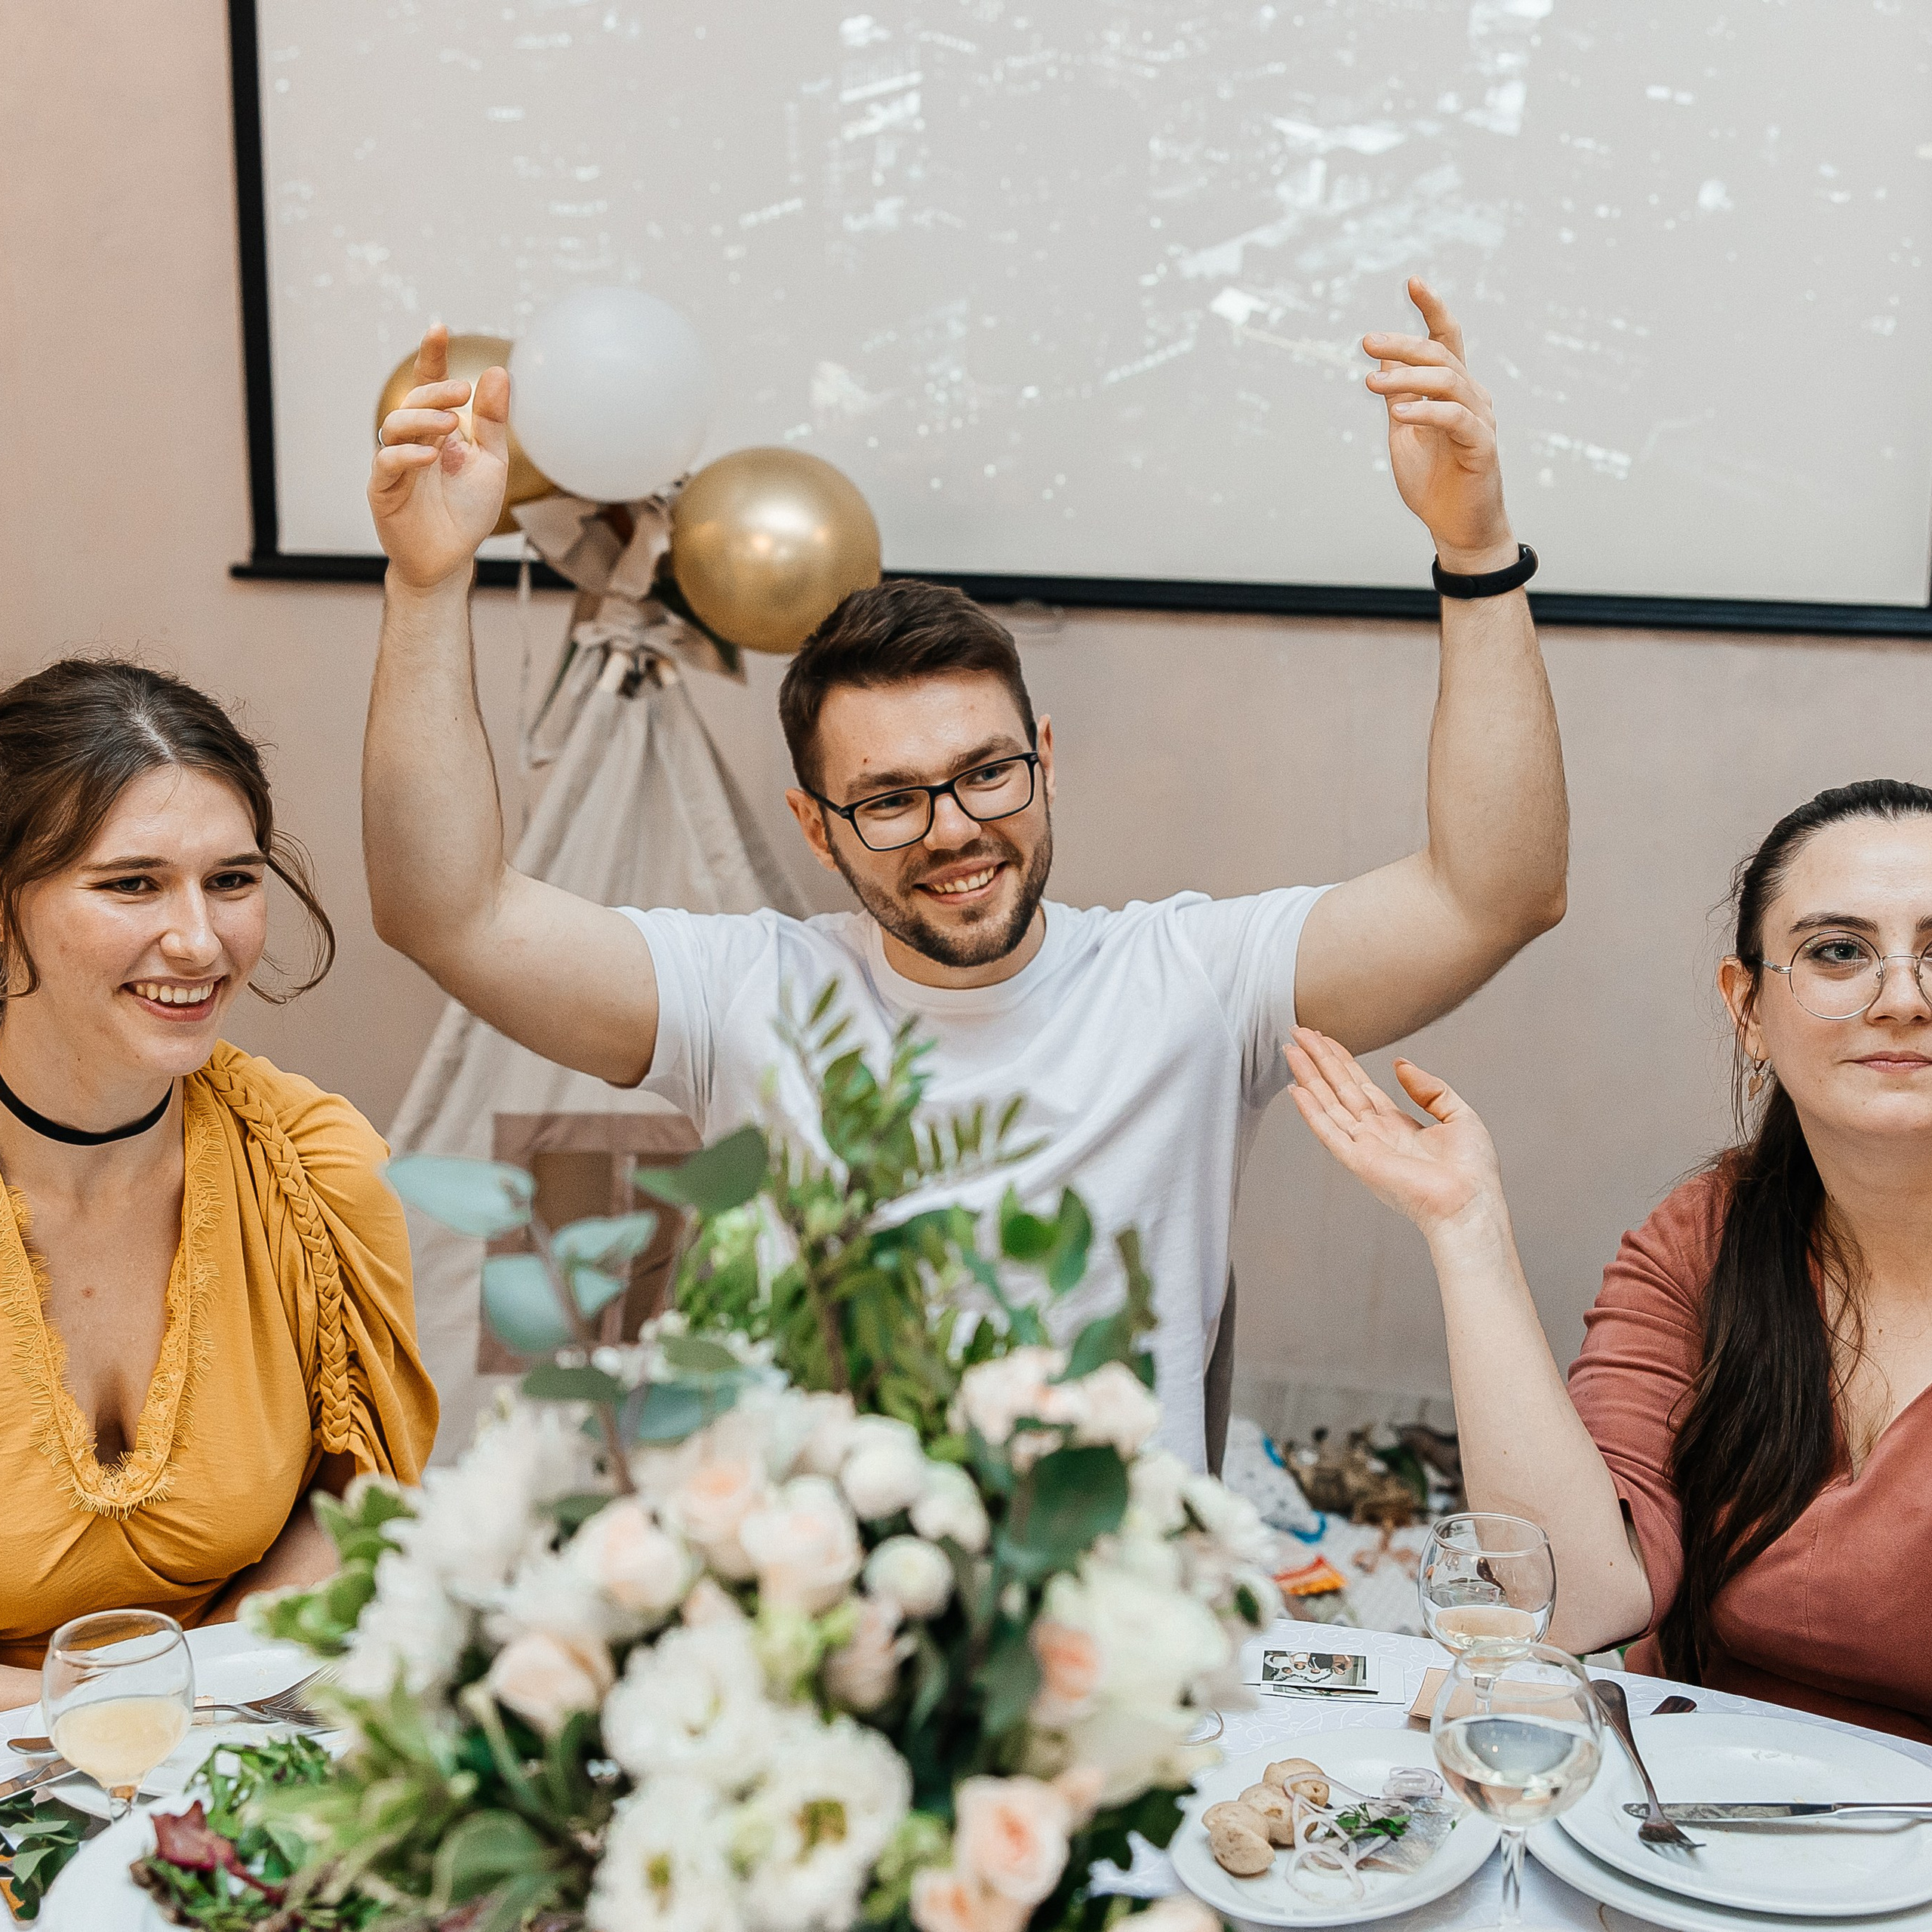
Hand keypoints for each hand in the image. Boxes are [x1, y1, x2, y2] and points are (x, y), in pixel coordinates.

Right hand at [368, 323, 509, 589]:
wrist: (452, 559)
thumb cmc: (468, 511)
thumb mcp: (491, 463)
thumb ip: (493, 422)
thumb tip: (497, 371)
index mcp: (436, 430)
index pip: (429, 384)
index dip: (432, 357)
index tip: (439, 328)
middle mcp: (412, 441)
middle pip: (412, 401)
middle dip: (435, 391)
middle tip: (463, 392)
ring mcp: (395, 464)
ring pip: (395, 426)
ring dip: (422, 418)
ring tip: (451, 424)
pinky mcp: (384, 491)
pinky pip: (387, 463)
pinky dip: (408, 455)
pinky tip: (432, 455)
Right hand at [1284, 1027, 1505, 1239]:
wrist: (1471, 1204)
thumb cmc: (1472, 1172)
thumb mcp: (1458, 1115)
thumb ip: (1429, 1088)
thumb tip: (1399, 1064)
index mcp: (1397, 1126)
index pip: (1360, 1086)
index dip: (1341, 1061)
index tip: (1324, 1038)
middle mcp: (1375, 1135)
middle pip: (1339, 1089)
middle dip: (1318, 1060)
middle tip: (1298, 1031)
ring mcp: (1364, 1147)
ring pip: (1329, 1103)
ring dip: (1308, 1076)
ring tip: (1290, 1049)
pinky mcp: (1359, 1161)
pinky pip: (1329, 1131)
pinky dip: (1311, 1111)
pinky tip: (1296, 1089)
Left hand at [1363, 278, 1513, 571]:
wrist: (1456, 526)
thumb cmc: (1432, 480)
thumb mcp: (1405, 432)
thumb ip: (1398, 398)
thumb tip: (1382, 363)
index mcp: (1453, 390)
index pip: (1446, 339)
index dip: (1432, 309)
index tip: (1413, 281)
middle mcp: (1471, 396)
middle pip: (1441, 355)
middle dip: (1403, 344)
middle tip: (1367, 342)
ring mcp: (1480, 420)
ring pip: (1448, 381)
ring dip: (1408, 378)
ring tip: (1371, 382)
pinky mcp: (1482, 447)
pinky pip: (1456, 419)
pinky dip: (1427, 411)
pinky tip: (1398, 413)